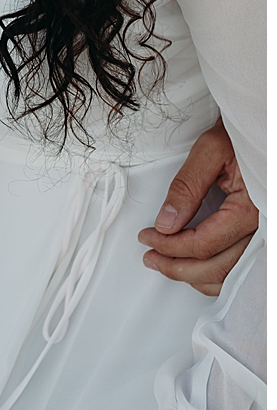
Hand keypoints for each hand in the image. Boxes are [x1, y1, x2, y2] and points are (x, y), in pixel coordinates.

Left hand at [138, 116, 258, 295]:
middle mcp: (261, 228)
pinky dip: (215, 274)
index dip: (169, 245)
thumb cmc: (241, 137)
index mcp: (249, 209)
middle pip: (217, 267)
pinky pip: (241, 266)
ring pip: (230, 274)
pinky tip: (193, 267)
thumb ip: (186, 187)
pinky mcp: (259, 234)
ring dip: (195, 276)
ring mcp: (262, 235)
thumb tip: (165, 222)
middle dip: (177, 267)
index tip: (146, 237)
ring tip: (165, 264)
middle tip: (149, 258)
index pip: (203, 243)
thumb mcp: (209, 151)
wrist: (262, 133)